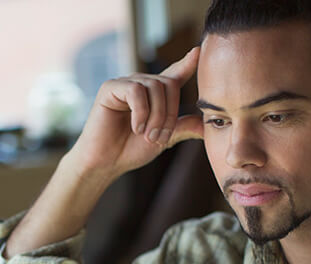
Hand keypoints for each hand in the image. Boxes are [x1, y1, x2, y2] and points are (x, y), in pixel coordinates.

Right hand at [67, 47, 203, 182]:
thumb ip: (181, 128)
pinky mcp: (110, 88)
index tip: (198, 52)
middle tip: (161, 138)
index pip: (173, 75)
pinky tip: (136, 128)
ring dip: (157, 116)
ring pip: (154, 87)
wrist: (105, 163)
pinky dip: (141, 112)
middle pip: (169, 84)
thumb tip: (206, 125)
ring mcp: (125, 84)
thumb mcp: (162, 139)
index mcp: (153, 95)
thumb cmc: (129, 151)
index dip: (186, 64)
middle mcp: (140, 85)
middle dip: (170, 113)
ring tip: (148, 136)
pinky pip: (136, 90)